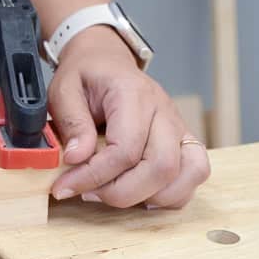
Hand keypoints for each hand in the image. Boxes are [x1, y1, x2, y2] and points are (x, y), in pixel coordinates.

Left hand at [48, 27, 210, 208]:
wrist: (107, 62)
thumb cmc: (86, 76)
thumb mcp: (64, 90)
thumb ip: (72, 123)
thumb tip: (76, 158)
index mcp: (134, 95)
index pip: (125, 149)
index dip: (94, 176)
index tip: (65, 186)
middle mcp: (164, 112)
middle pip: (161, 167)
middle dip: (121, 192)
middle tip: (87, 193)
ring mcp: (179, 127)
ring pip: (188, 174)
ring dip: (150, 196)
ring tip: (113, 193)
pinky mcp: (184, 141)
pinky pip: (195, 174)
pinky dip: (172, 194)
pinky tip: (141, 194)